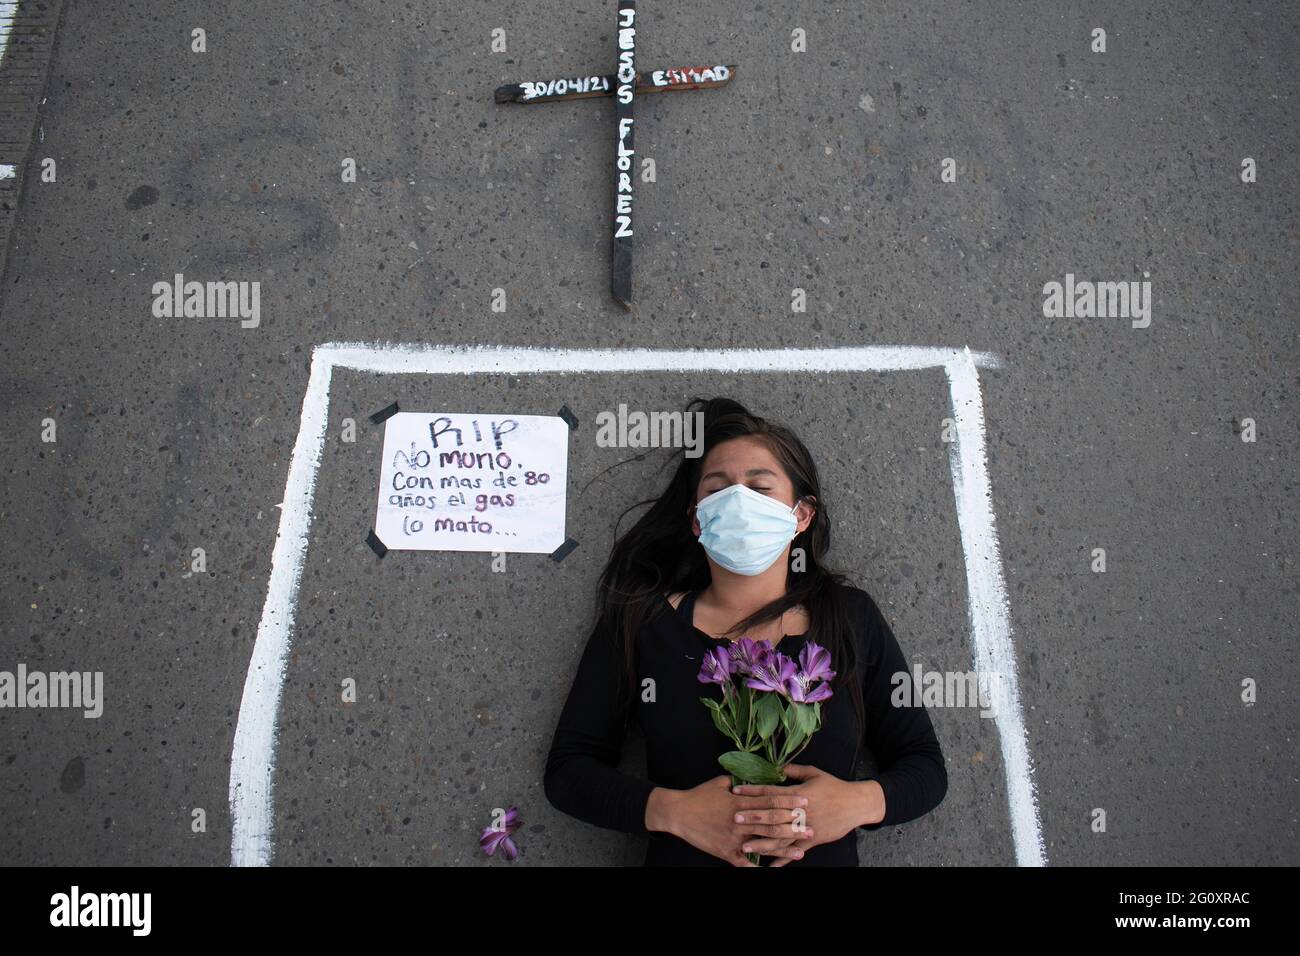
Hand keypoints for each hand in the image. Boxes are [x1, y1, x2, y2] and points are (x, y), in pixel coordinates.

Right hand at [665, 775, 811, 865]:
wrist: (678, 813)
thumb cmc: (699, 796)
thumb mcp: (719, 782)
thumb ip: (738, 781)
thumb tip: (753, 776)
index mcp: (740, 801)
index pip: (770, 801)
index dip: (789, 802)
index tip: (805, 802)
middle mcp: (740, 820)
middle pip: (772, 823)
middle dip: (794, 826)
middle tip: (811, 828)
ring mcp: (734, 838)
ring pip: (763, 843)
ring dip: (784, 848)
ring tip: (801, 851)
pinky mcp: (726, 851)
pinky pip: (746, 863)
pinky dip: (759, 868)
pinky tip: (772, 871)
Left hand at [731, 764, 883, 866]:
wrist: (856, 804)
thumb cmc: (834, 787)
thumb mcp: (814, 773)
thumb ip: (794, 770)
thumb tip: (777, 766)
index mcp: (798, 793)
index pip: (771, 791)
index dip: (752, 791)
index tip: (736, 790)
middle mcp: (800, 812)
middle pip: (773, 815)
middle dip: (753, 818)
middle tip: (734, 820)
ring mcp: (806, 828)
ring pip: (781, 838)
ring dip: (762, 843)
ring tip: (745, 847)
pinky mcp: (813, 840)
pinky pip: (795, 852)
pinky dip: (782, 860)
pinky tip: (769, 866)